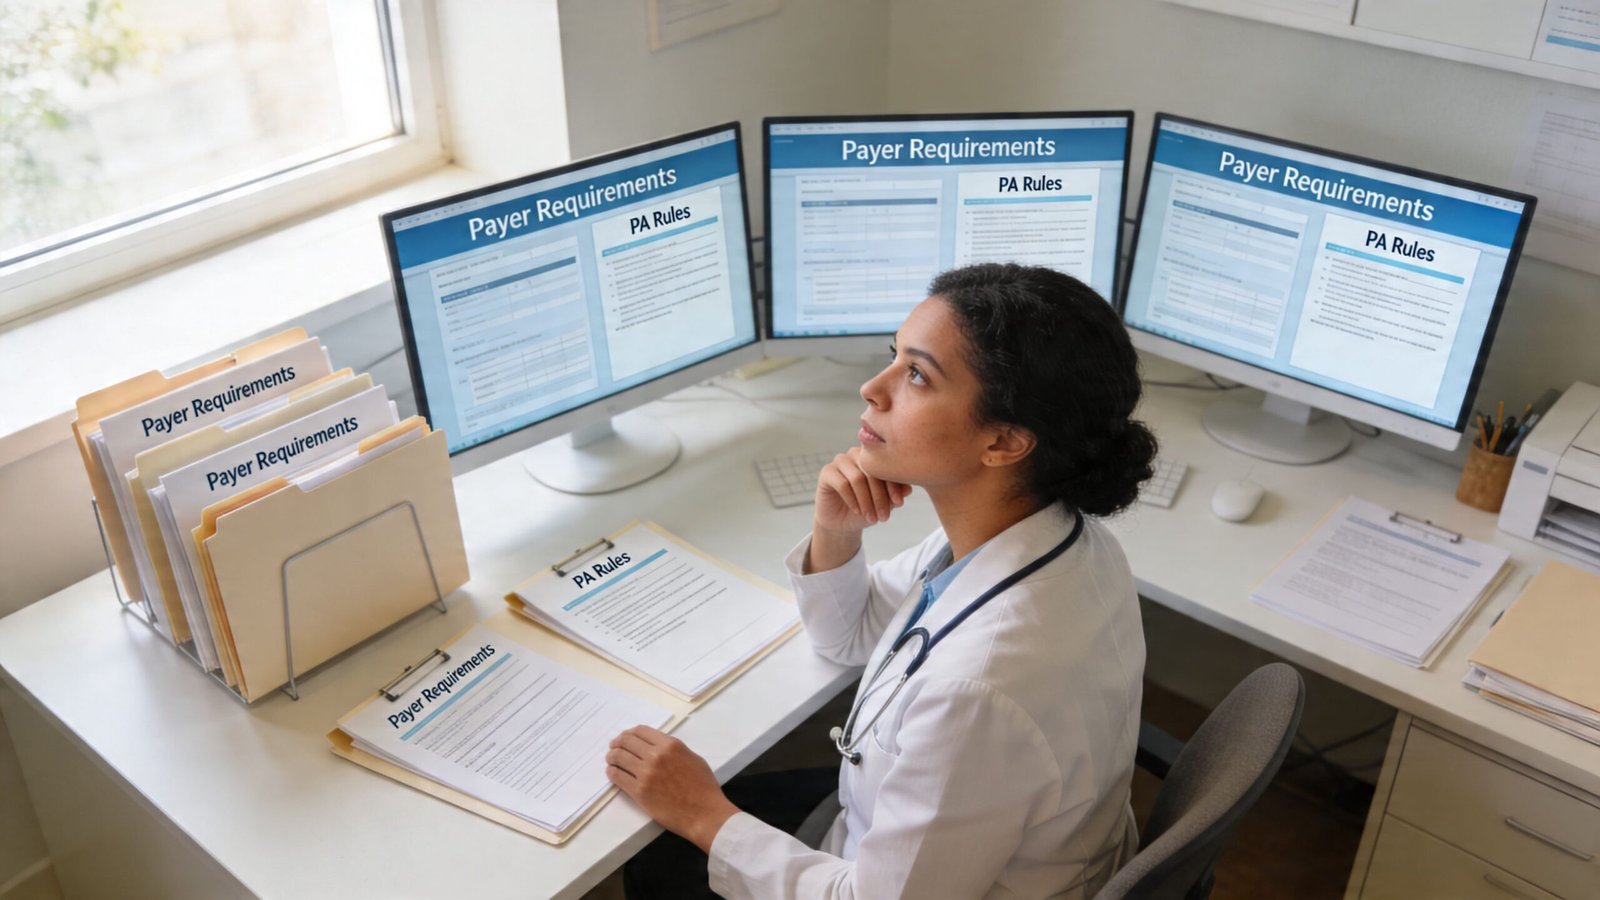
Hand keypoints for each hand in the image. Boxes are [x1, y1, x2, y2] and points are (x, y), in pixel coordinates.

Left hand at [606, 726, 739, 853]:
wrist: (704, 813)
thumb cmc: (703, 787)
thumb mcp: (693, 758)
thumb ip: (674, 750)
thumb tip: (657, 748)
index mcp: (670, 745)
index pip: (641, 731)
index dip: (629, 733)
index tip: (625, 737)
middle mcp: (656, 755)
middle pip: (626, 742)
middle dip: (617, 743)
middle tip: (614, 747)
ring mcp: (646, 773)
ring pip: (619, 757)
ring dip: (612, 757)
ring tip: (611, 760)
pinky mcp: (639, 791)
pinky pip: (618, 777)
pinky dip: (612, 772)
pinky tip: (613, 772)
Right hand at [814, 447, 911, 532]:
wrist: (843, 522)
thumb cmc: (867, 507)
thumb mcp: (885, 503)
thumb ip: (896, 494)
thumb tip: (908, 489)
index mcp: (874, 456)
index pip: (887, 465)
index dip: (894, 485)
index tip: (900, 503)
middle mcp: (857, 454)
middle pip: (872, 471)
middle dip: (880, 496)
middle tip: (884, 516)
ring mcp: (841, 461)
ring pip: (857, 477)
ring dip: (866, 501)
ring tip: (872, 518)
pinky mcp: (827, 472)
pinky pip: (842, 484)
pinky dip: (852, 500)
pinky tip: (857, 511)